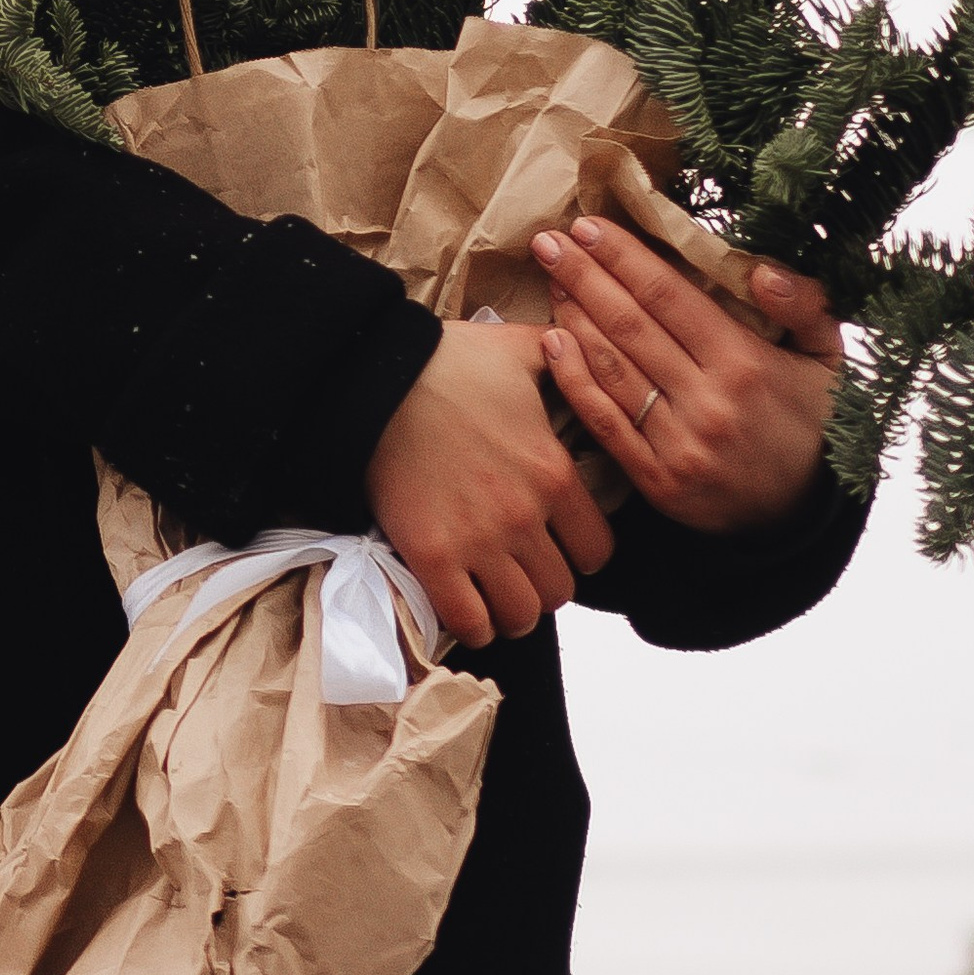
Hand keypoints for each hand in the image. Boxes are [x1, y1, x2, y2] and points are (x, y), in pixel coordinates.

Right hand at [364, 319, 615, 649]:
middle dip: (544, 584)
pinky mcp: (431, 556)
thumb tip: (587, 350)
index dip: (581, 553)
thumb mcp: (521, 350)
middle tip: (523, 568)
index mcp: (554, 473)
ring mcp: (478, 541)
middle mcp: (524, 516)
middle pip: (560, 591)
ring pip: (521, 615)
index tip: (560, 544)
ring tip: (495, 593)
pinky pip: (469, 621)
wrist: (375, 377)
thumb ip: (567, 358)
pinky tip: (466, 605)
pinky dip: (473, 624)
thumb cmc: (448, 361)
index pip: (598, 551)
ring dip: (511, 611)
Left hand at [534, 219, 840, 534]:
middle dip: (584, 276)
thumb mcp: (828, 357)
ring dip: (573, 317)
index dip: (624, 257)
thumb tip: (762, 271)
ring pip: (611, 368)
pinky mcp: (656, 480)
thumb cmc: (814, 421)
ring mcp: (678, 444)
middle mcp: (707, 402)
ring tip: (551, 279)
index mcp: (746, 364)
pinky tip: (551, 341)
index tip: (589, 226)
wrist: (809, 512)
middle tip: (550, 241)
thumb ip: (804, 305)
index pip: (669, 296)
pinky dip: (573, 379)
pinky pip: (603, 422)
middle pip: (629, 325)